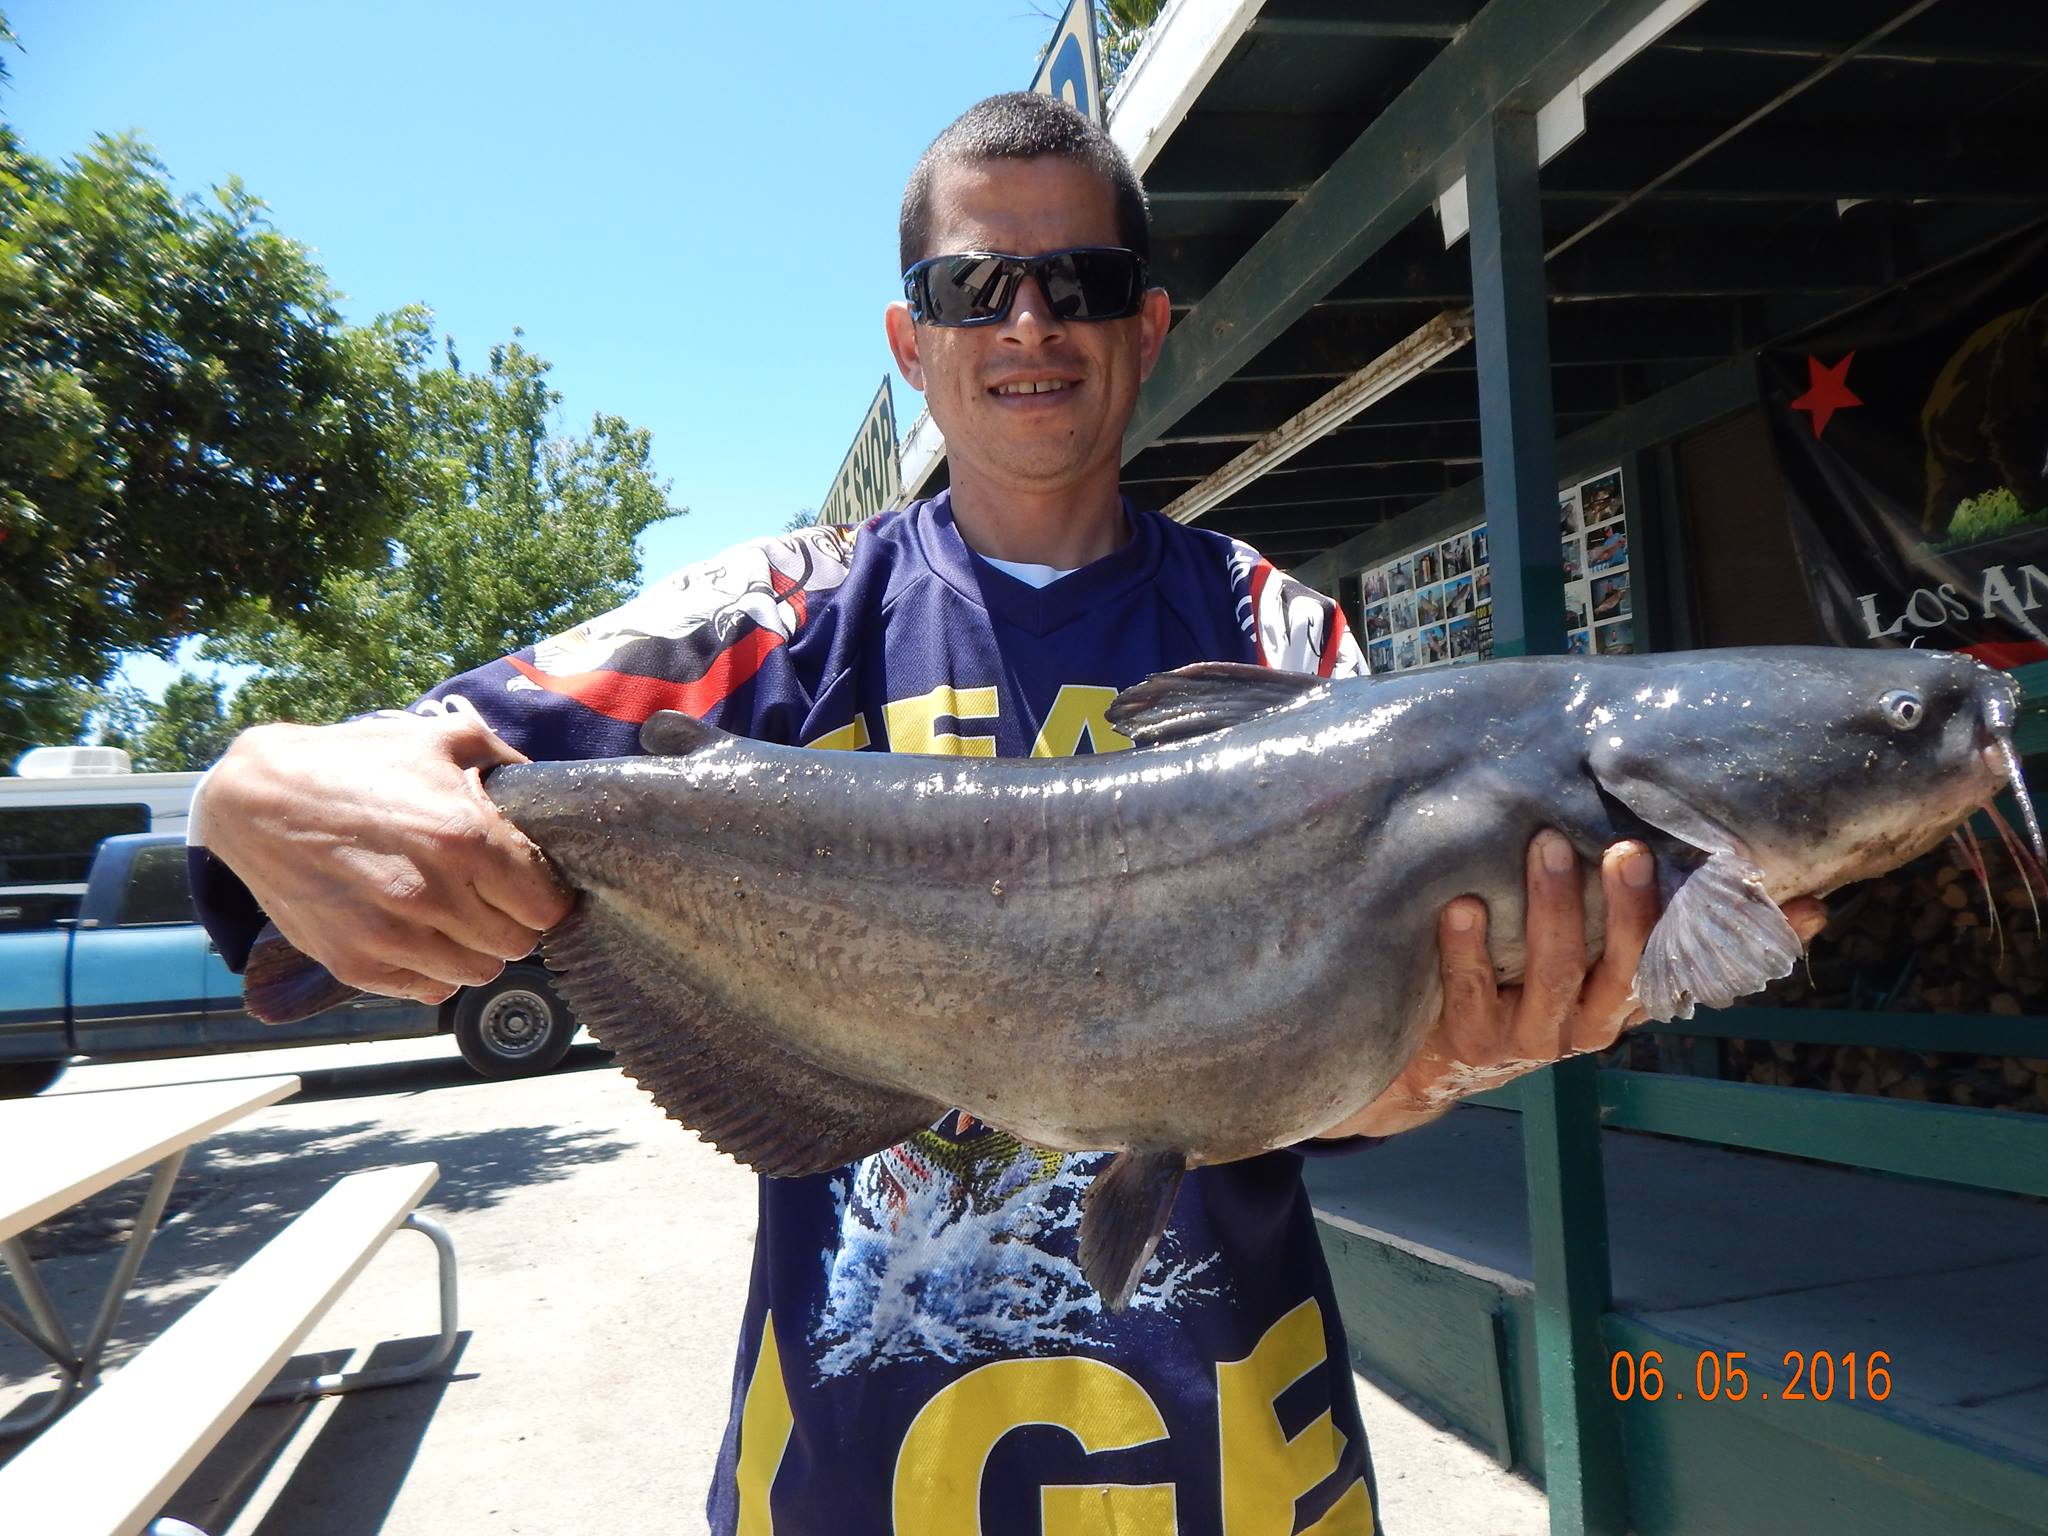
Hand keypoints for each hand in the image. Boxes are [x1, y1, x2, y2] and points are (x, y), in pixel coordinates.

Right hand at [204, 705, 572, 1003]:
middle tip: (492, 895)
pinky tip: (419, 933)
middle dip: (514, 919)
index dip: (545, 894)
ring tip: (455, 913)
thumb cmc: (354, 764)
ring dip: (476, 947)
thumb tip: (544, 784)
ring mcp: (392, 937)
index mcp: (466, 840)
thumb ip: (504, 760)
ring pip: (478, 973)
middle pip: (518, 944)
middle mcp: (434, 896)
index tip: (529, 881)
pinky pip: (428, 989)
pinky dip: (434, 969)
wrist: (256, 801)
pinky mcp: (355, 963)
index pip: (547, 906)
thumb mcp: (439, 740)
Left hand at [1327, 831, 1827, 1137]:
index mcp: (1622, 999)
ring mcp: (1529, 1038)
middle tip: (1628, 848)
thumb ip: (1629, 909)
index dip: (1746, 936)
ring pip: (1556, 975)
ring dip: (1555, 909)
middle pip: (1627, 968)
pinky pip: (1472, 993)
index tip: (1800, 898)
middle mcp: (1587, 1024)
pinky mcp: (1469, 1044)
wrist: (1421, 1062)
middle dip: (1633, 909)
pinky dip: (1467, 950)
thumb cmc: (1507, 980)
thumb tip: (1712, 861)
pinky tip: (1460, 906)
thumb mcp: (1571, 948)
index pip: (1699, 964)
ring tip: (1547, 846)